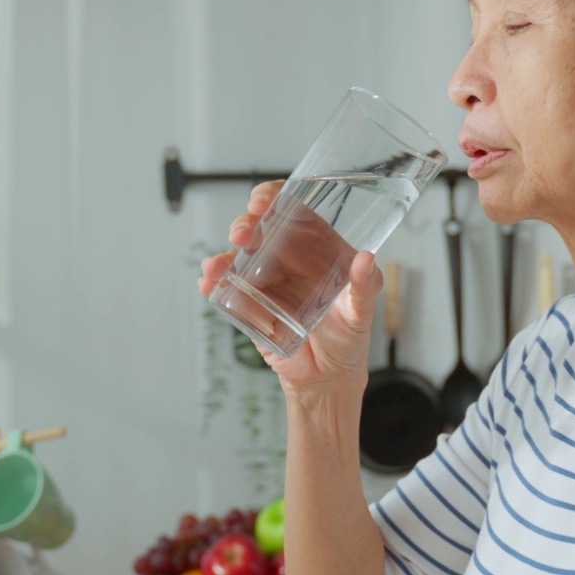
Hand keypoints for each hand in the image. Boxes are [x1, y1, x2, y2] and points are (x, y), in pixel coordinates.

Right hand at [198, 181, 381, 394]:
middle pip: (259, 228)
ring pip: (237, 255)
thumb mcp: (361, 311)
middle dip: (244, 223)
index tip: (263, 202)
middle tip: (242, 233)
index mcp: (316, 247)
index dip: (273, 196)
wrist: (327, 377)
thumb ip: (365, 286)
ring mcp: (266, 280)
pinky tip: (208, 284)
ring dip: (223, 255)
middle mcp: (288, 258)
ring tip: (217, 266)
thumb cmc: (349, 337)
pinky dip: (214, 283)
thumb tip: (366, 259)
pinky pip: (227, 288)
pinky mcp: (250, 304)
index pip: (291, 209)